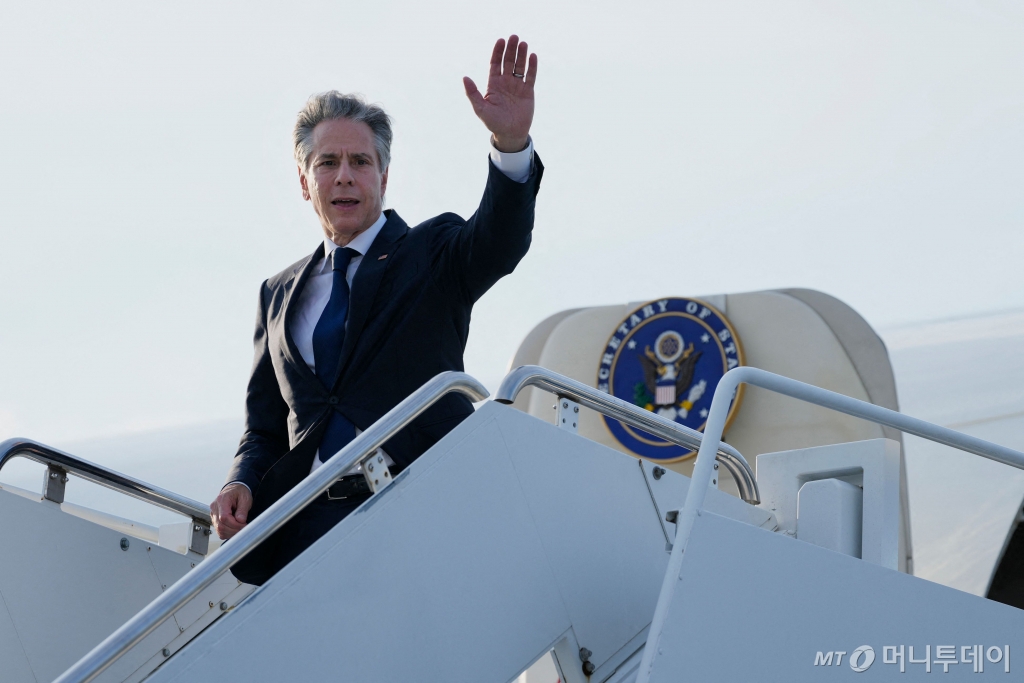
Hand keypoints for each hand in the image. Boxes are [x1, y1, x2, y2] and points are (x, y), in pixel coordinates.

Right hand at [210, 483, 252, 539]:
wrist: (234, 489)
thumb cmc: (239, 492)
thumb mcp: (245, 498)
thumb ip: (242, 509)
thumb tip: (240, 520)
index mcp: (221, 500)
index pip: (224, 517)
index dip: (235, 524)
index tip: (244, 525)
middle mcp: (214, 508)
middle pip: (221, 525)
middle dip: (234, 530)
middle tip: (244, 528)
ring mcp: (213, 514)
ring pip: (219, 530)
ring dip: (231, 533)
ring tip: (241, 529)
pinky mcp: (215, 520)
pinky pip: (219, 531)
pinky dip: (228, 533)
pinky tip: (235, 529)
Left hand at [463, 35, 536, 152]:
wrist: (510, 134)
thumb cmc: (493, 122)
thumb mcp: (480, 108)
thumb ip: (473, 93)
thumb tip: (464, 77)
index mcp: (493, 84)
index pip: (495, 63)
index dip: (497, 52)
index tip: (500, 41)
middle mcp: (505, 82)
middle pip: (508, 61)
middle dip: (510, 49)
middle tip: (514, 37)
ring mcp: (517, 86)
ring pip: (520, 66)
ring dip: (521, 54)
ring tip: (523, 43)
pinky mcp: (528, 92)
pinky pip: (530, 76)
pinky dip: (532, 66)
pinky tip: (533, 56)